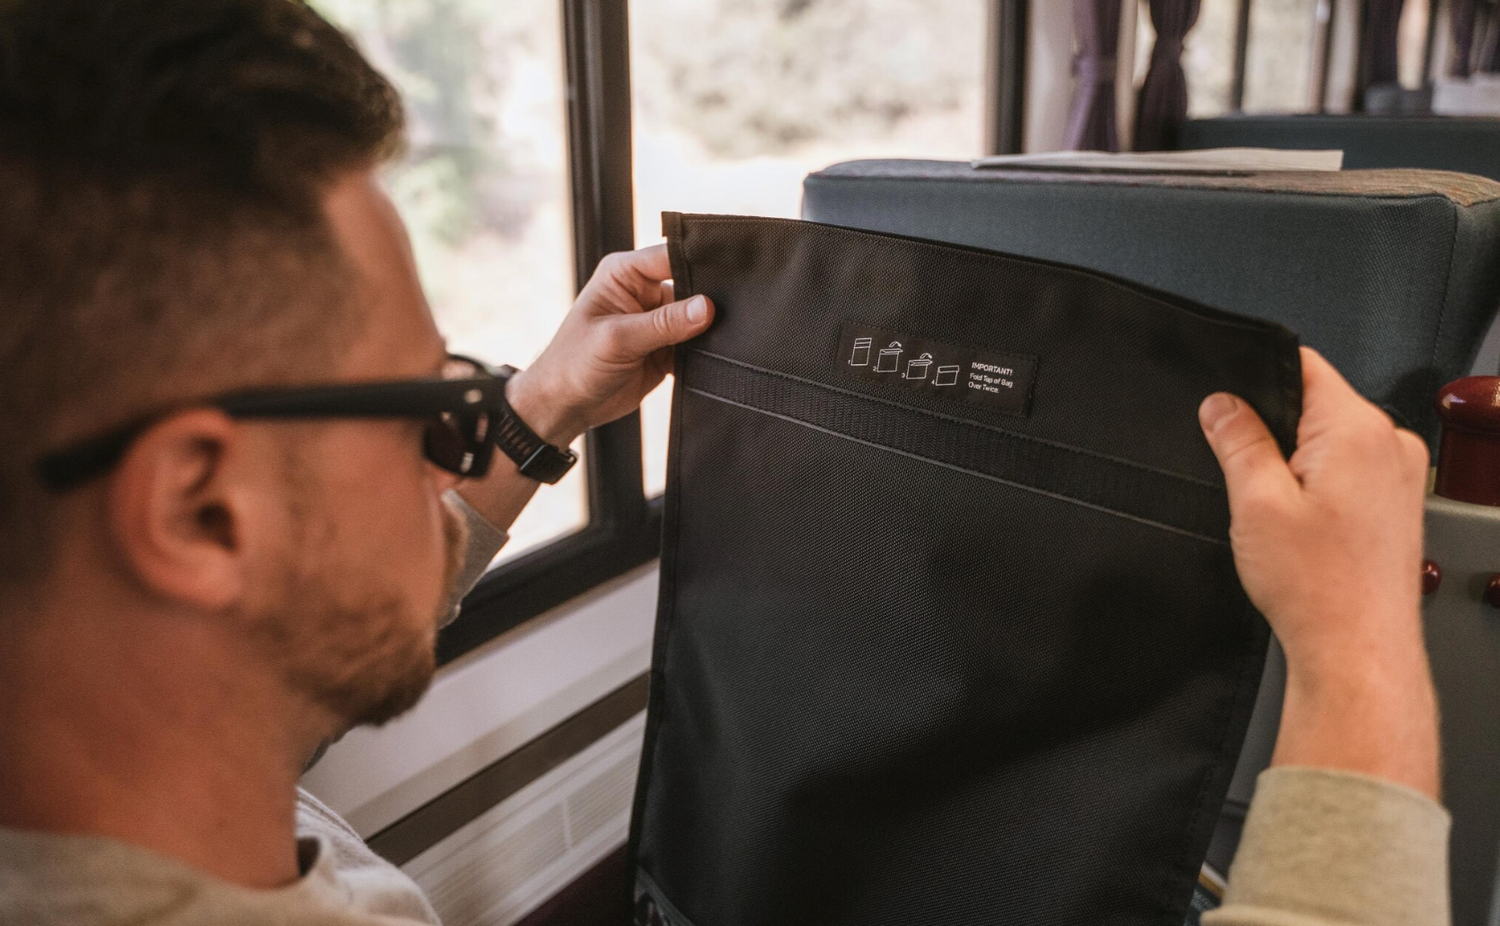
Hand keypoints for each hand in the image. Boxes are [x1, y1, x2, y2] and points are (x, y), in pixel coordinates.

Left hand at [504, 245, 713, 445]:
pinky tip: (712, 361)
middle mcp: (644, 292)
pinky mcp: (666, 349)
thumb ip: (663, 323)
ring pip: (697, 318)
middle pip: (691, 285)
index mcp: (625, 274)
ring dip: (707, 331)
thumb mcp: (617, 339)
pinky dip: (704, 353)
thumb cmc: (573, 363)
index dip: (698, 260)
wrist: (566, 406)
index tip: (728, 275)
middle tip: (729, 314)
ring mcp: (657, 322)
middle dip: (708, 300)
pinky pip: (696, 345)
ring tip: (718, 342)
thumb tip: (706, 307)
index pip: (670, 255)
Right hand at [1199, 347, 1438, 796]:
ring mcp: (1400, 475)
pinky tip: (1302, 531)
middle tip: (1250, 483)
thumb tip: (1222, 403)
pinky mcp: (1397, 504)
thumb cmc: (1319, 589)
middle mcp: (1390, 444)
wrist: (1357, 651)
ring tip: (1280, 516)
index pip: (1303, 366)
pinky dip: (1317, 489)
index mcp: (1358, 429)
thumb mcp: (1255, 502)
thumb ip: (1238, 440)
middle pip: (1315, 404)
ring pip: (1329, 441)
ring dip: (1295, 466)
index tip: (1228, 409)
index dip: (1255, 380)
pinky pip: (1347, 472)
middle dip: (1273, 432)